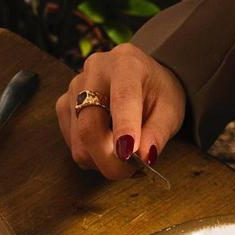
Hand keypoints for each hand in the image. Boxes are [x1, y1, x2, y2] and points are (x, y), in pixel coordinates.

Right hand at [56, 44, 185, 178]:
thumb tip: (144, 157)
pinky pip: (74, 145)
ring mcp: (74, 88)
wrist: (142, 79)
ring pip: (79, 143)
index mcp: (126, 63)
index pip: (122, 97)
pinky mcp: (64, 106)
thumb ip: (158, 132)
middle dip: (109, 159)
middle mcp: (94, 70)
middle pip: (89, 126)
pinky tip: (109, 147)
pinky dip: (93, 156)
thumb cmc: (157, 93)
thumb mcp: (170, 110)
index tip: (128, 152)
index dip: (124, 127)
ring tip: (124, 155)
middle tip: (130, 171)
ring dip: (102, 160)